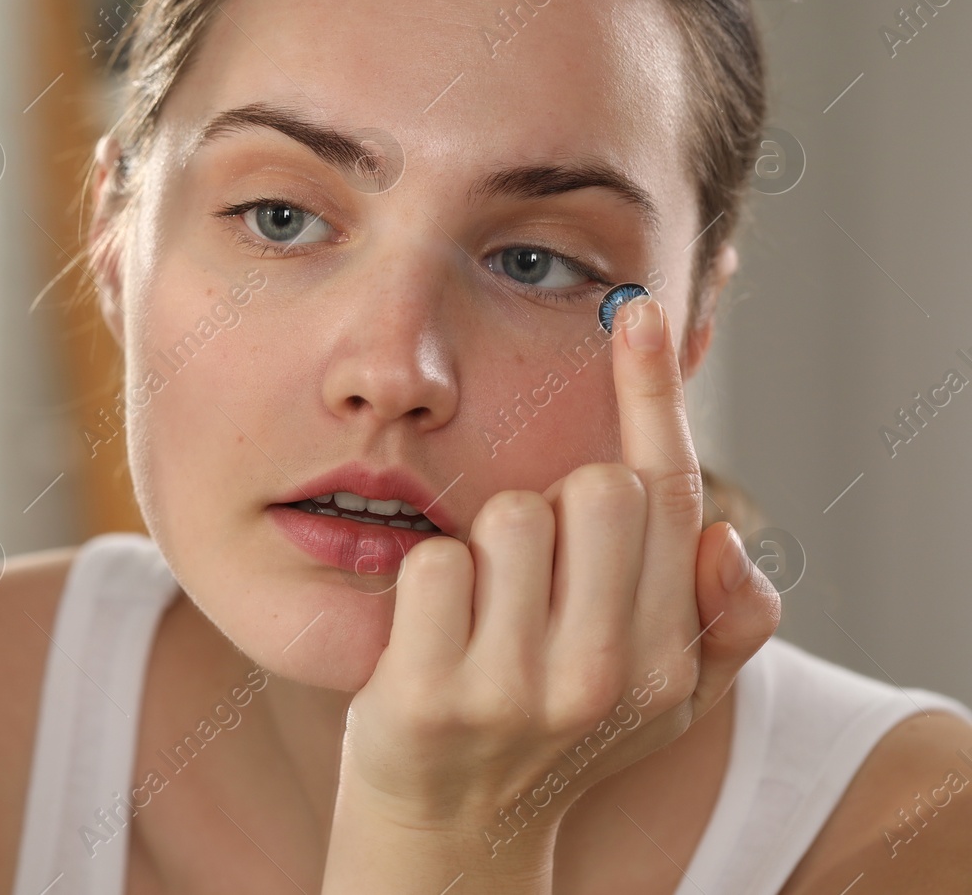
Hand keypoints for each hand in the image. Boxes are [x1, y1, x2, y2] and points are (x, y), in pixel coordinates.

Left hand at [323, 295, 780, 892]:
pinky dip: (423, 583)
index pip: (670, 499)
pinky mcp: (431, 698)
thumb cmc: (549, 738)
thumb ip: (721, 622)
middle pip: (593, 490)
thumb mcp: (658, 698)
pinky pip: (433, 564)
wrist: (452, 837)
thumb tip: (726, 539)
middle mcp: (605, 675)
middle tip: (527, 575)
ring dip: (484, 549)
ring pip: (509, 517)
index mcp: (666, 659)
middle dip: (553, 508)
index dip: (652, 395)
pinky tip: (427, 635)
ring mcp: (517, 690)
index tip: (633, 313)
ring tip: (478, 614)